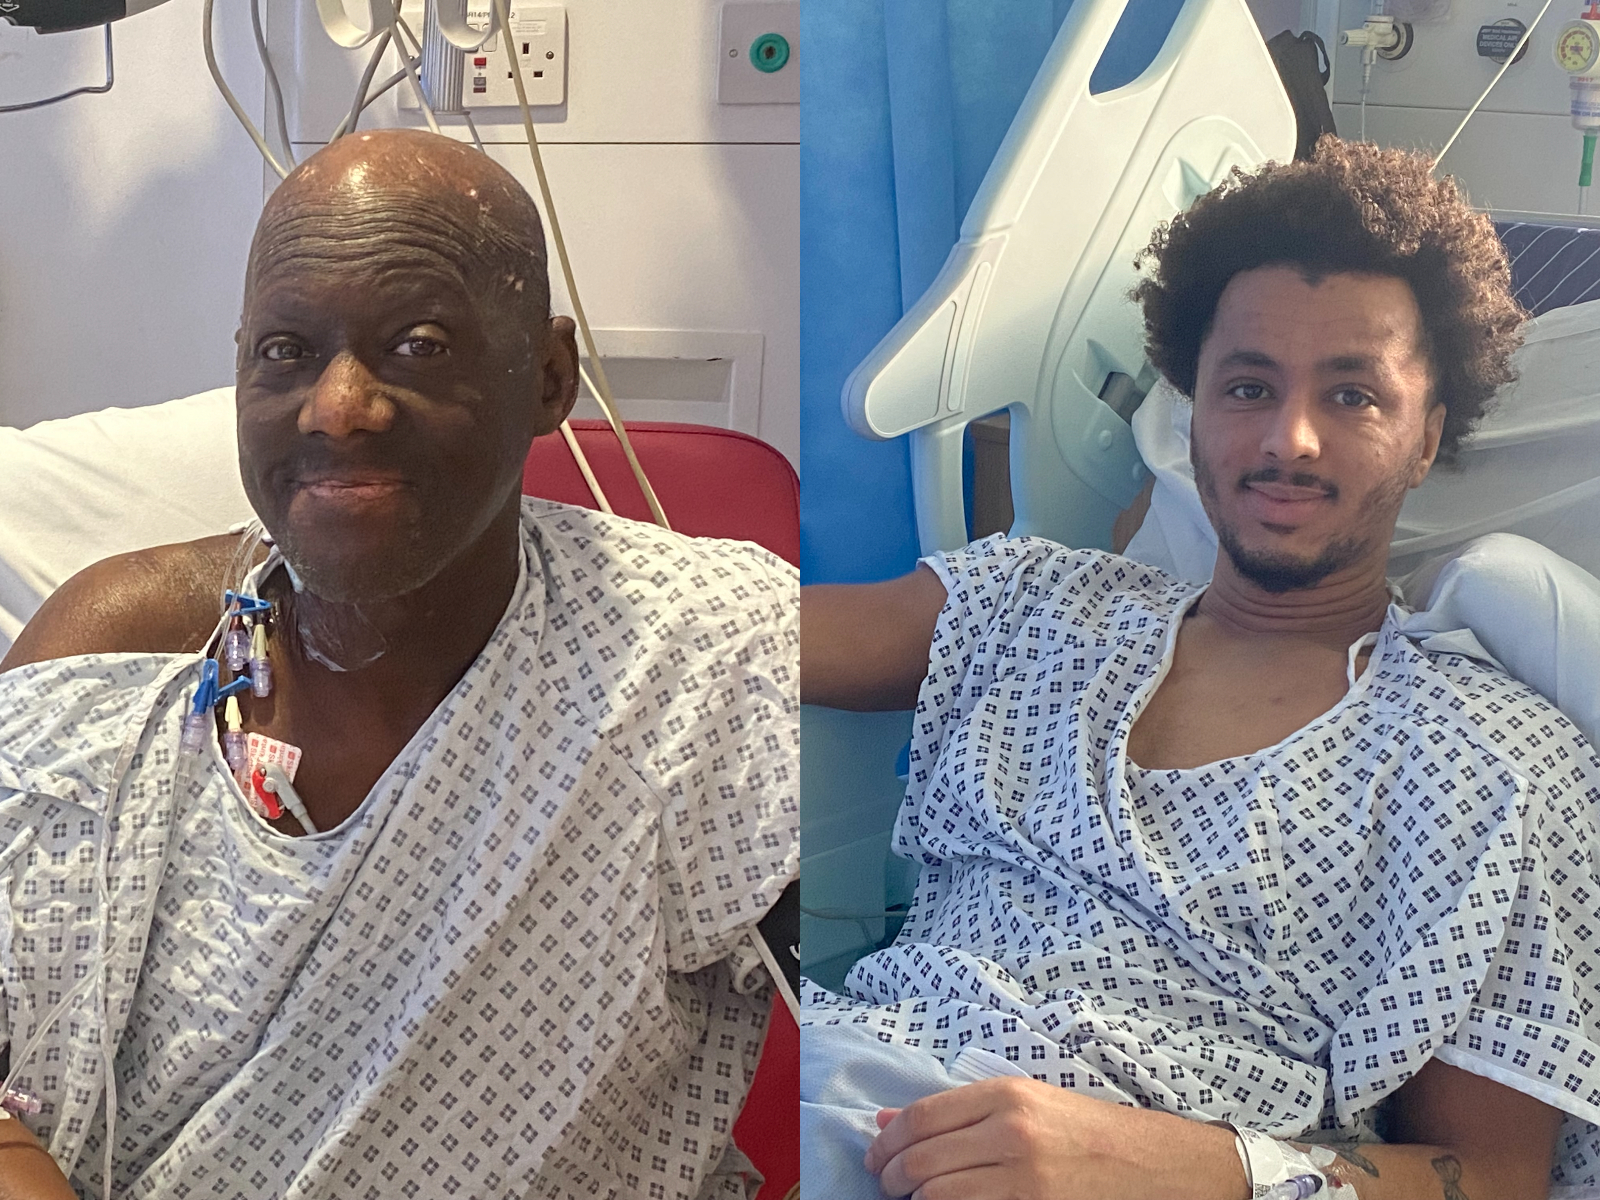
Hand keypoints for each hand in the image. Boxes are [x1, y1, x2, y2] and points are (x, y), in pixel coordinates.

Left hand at [863, 1076, 1246, 1199]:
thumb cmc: (1089, 1131)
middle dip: (892, 1178)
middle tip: (888, 1184)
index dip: (886, 1142)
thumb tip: (887, 1121)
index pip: (920, 1118)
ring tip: (916, 1199)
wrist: (1156, 1167)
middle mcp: (1010, 1134)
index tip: (875, 1155)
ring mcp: (1022, 1179)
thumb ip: (959, 1111)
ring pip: (937, 1196)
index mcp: (1007, 1096)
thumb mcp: (1027, 1103)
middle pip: (920, 1161)